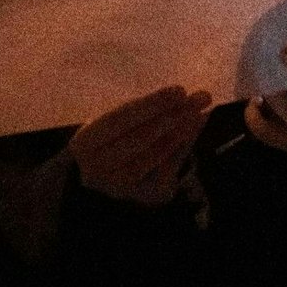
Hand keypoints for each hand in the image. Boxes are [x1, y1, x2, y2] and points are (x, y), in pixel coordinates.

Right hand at [70, 86, 211, 205]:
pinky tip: (194, 129)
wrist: (105, 172)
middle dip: (173, 116)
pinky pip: (165, 171)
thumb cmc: (115, 135)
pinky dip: (182, 148)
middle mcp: (96, 169)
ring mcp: (117, 186)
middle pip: (139, 139)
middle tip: (201, 97)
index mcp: (84, 143)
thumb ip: (149, 108)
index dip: (151, 105)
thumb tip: (183, 96)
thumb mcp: (121, 118)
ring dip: (180, 132)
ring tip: (199, 112)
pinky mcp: (139, 196)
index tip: (180, 90)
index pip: (120, 120)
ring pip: (152, 157)